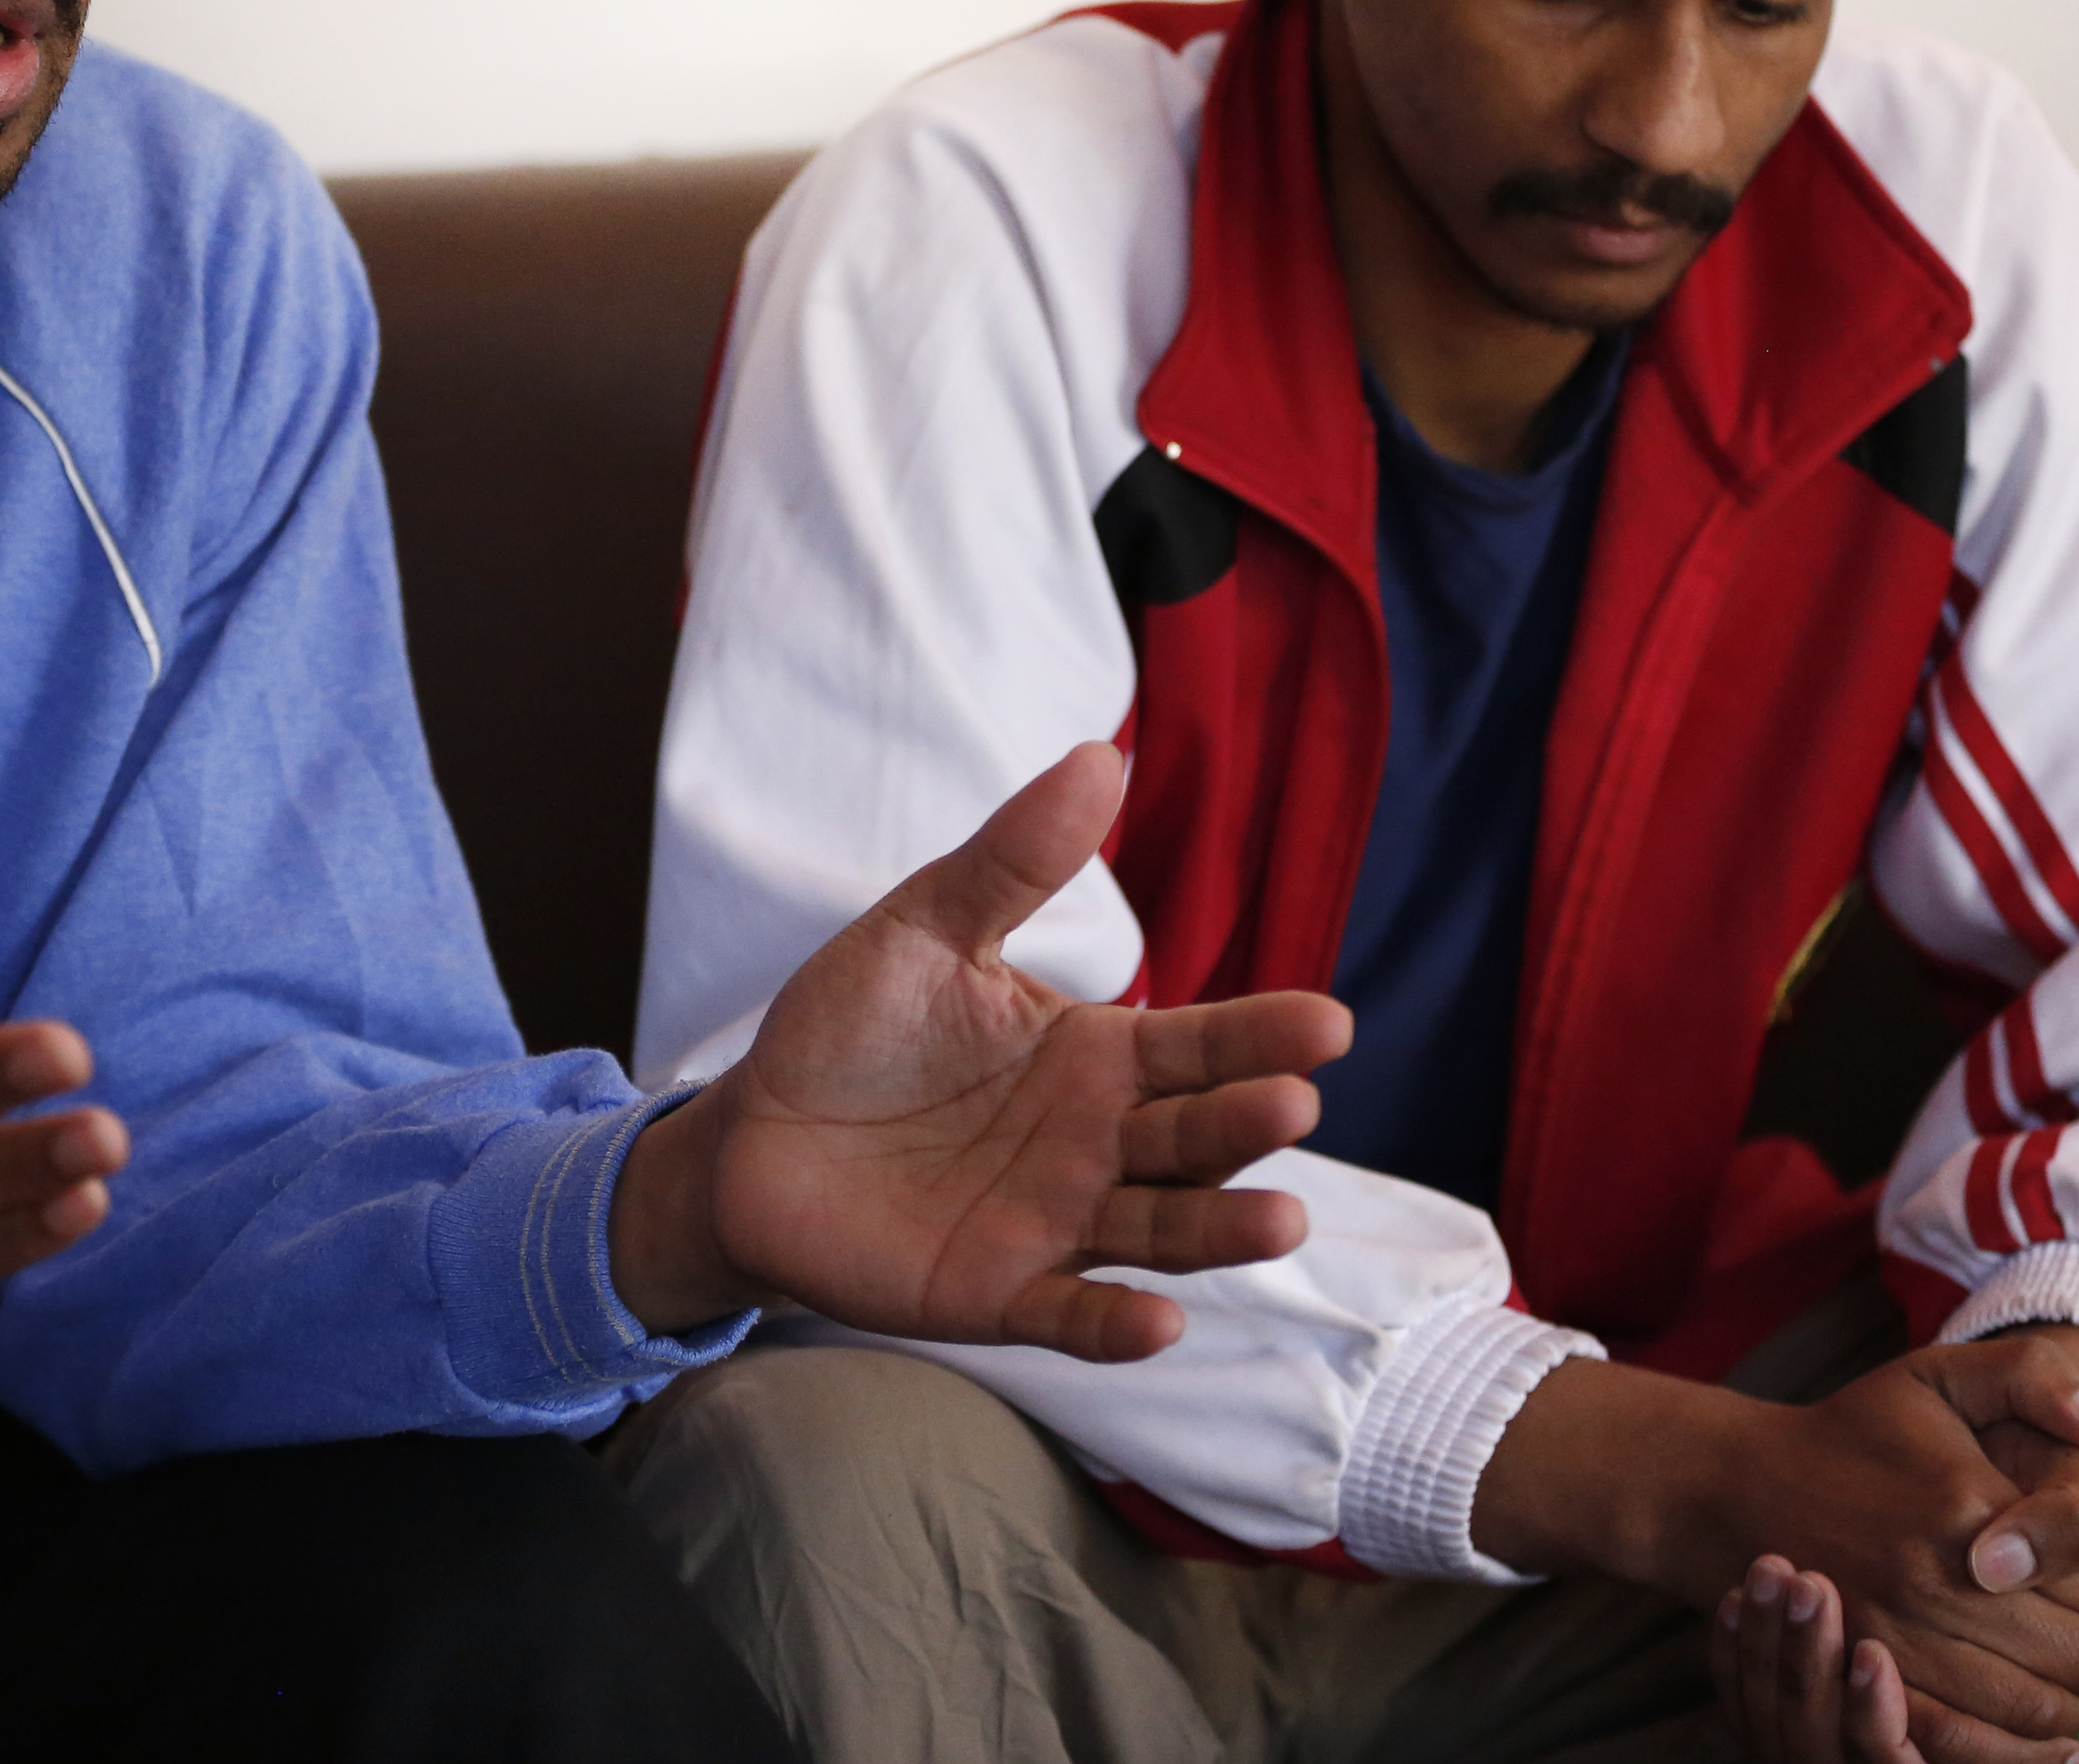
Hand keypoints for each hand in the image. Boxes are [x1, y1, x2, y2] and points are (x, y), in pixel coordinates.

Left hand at [607, 743, 1354, 1357]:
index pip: (1199, 1045)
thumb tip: (1101, 753)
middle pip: (1194, 1136)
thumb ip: (1013, 859)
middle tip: (1295, 1100)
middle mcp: (1097, 1145)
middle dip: (1248, 1121)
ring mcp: (1054, 1224)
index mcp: (1094, 1056)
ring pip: (1160, 1232)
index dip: (1262, 1034)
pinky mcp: (997, 1292)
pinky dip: (1116, 1325)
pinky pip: (1069, 1314)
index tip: (1329, 1022)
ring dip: (1219, 1230)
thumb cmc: (851, 1028)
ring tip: (1280, 1220)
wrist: (748, 1135)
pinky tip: (1161, 1322)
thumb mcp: (926, 928)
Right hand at [1481, 1340, 2078, 1763]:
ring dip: (2067, 1698)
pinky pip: (1971, 1744)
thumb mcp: (1937, 1375)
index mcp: (1967, 1506)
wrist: (1737, 1487)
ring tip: (2053, 1666)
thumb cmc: (1855, 1431)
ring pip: (2041, 1710)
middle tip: (2078, 1620)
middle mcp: (1935, 1581)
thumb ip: (2034, 1376)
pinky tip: (2026, 1726)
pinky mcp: (1871, 1683)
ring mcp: (1901, 1641)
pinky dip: (2012, 1748)